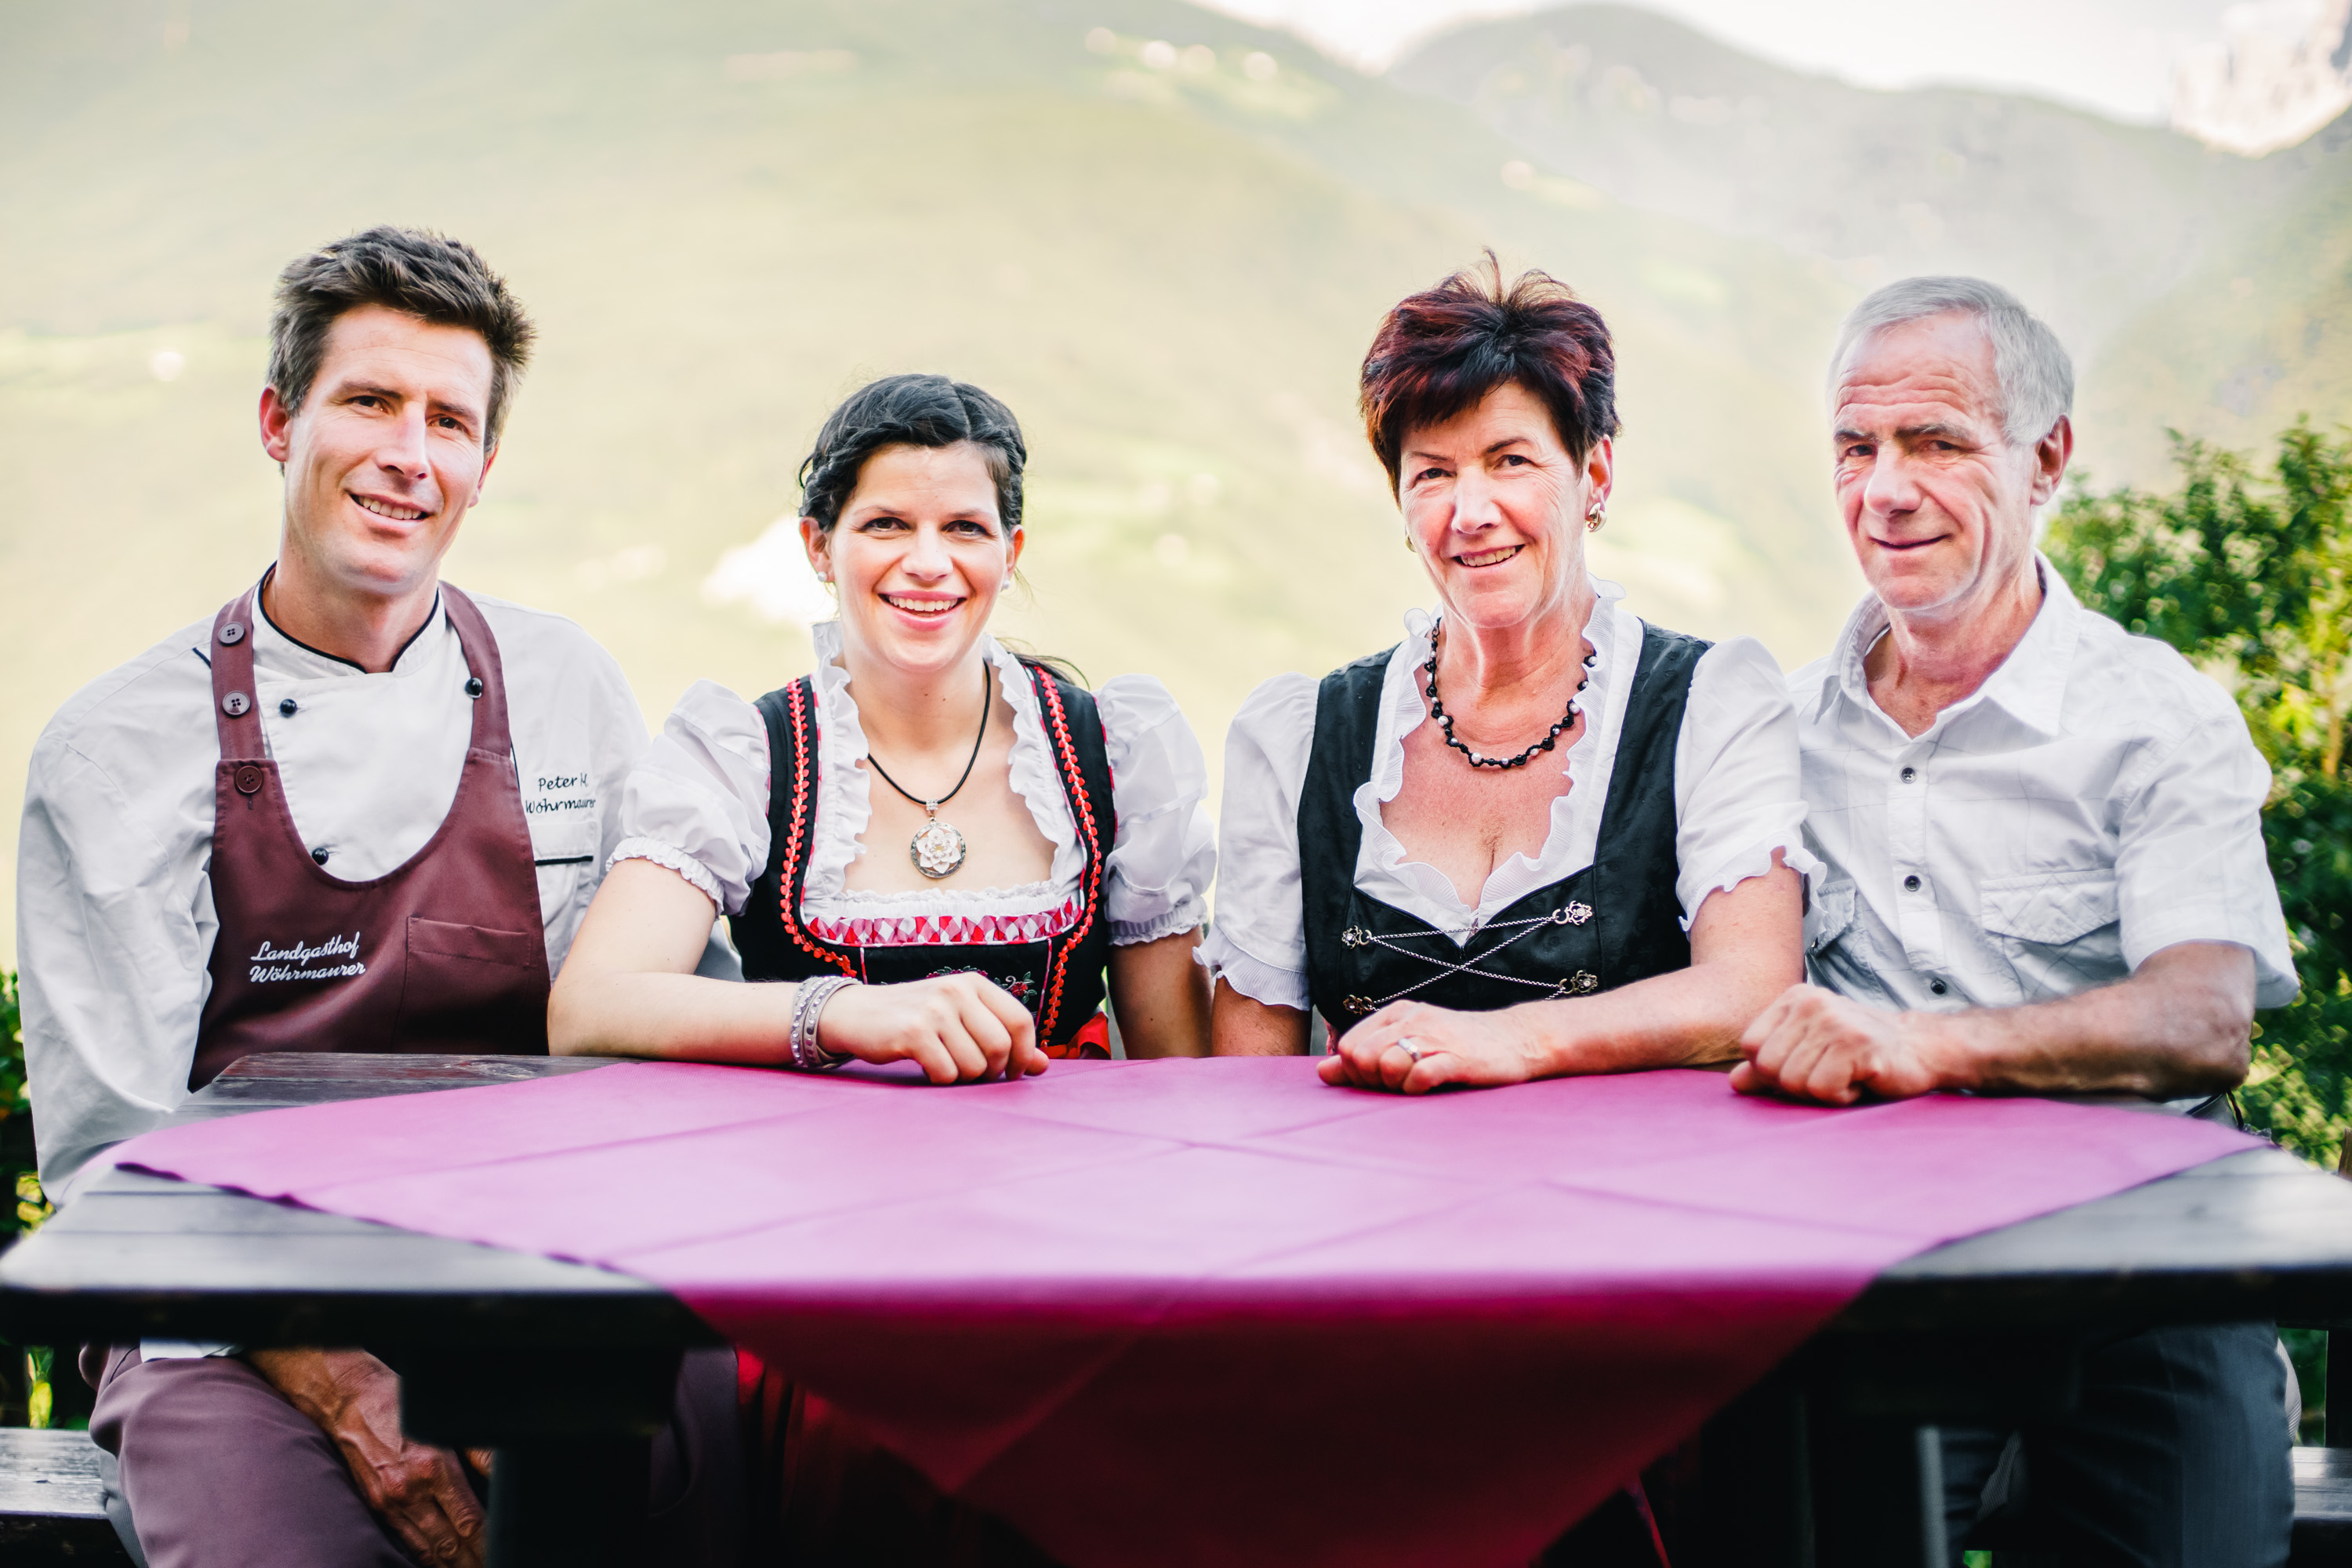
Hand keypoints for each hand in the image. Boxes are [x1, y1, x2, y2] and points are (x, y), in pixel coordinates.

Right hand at [245, 1348, 484, 1566]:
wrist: (349, 1402)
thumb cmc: (400, 1405)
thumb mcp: (446, 1421)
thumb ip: (480, 1452)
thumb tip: (504, 1473)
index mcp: (434, 1468)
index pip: (469, 1521)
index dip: (488, 1543)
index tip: (502, 1552)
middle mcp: (410, 1492)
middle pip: (450, 1545)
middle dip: (473, 1561)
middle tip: (491, 1567)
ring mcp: (390, 1504)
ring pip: (427, 1550)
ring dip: (450, 1565)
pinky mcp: (376, 1507)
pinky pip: (404, 1541)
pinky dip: (424, 1557)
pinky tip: (439, 1563)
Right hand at [816, 972, 1046, 1082]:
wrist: (857, 1014)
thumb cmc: (916, 1020)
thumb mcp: (961, 1020)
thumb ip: (1002, 1038)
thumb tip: (1042, 1066)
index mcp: (974, 984)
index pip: (1020, 1020)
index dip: (1023, 1053)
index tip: (1011, 1071)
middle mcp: (956, 990)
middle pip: (1000, 1046)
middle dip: (992, 1071)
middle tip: (974, 1075)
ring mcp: (934, 1009)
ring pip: (974, 1065)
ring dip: (963, 1078)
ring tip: (945, 1067)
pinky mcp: (913, 1031)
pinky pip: (946, 1073)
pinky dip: (940, 1080)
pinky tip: (927, 1067)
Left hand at [1316, 1000, 1544, 1094]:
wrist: (1518, 1040)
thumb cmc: (1459, 1047)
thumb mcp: (1409, 1045)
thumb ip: (1365, 1058)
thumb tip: (1323, 1070)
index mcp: (1397, 1014)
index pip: (1350, 1046)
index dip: (1357, 1073)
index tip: (1381, 1081)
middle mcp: (1412, 1020)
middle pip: (1362, 1058)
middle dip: (1373, 1082)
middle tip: (1400, 1086)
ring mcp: (1436, 1037)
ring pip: (1386, 1066)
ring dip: (1396, 1086)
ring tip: (1417, 1085)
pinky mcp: (1458, 1057)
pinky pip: (1419, 1076)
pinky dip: (1418, 1089)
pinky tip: (1431, 1087)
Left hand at [1731, 983, 1944, 1104]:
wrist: (1921, 1050)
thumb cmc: (1859, 1055)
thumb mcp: (1808, 1054)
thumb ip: (1768, 1067)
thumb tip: (1735, 1083)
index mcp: (1793, 999)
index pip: (1750, 1047)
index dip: (1772, 1071)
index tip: (1806, 1067)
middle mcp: (1810, 1002)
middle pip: (1767, 1067)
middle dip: (1796, 1085)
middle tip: (1829, 1074)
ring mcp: (1834, 1020)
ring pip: (1793, 1081)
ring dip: (1822, 1091)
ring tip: (1847, 1074)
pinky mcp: (1857, 1043)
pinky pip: (1822, 1089)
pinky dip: (1841, 1096)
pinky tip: (1860, 1080)